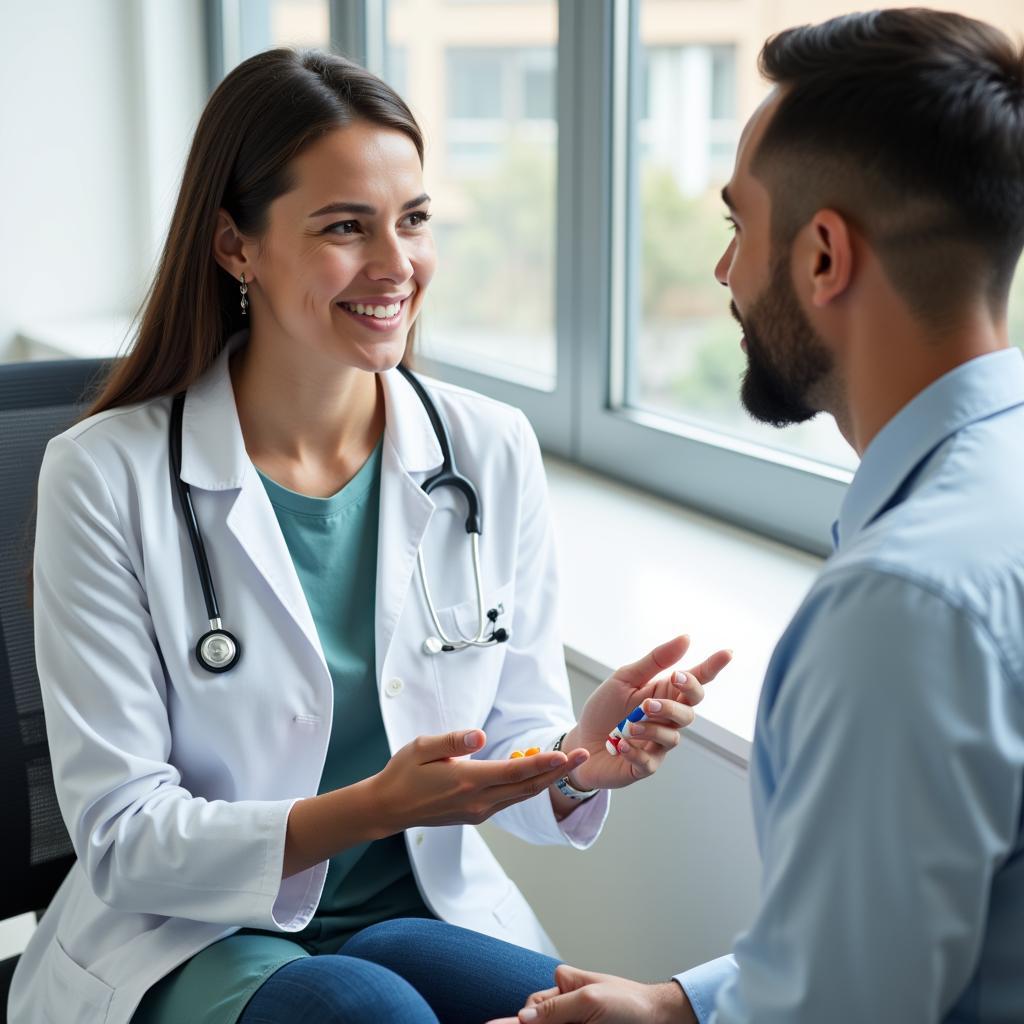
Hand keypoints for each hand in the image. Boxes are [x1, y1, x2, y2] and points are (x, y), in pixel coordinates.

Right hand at [370, 729, 588, 833]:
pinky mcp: (477, 814)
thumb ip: (453, 741)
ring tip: (569, 764)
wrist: (389, 808)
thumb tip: (479, 737)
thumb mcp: (422, 748)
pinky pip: (510, 800)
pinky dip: (528, 787)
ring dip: (547, 780)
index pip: (514, 773)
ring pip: (522, 796)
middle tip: (583, 756)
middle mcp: (478, 801)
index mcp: (467, 782)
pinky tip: (537, 773)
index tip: (565, 755)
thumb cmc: (404, 773)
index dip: (543, 764)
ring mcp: (479, 811)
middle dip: (558, 772)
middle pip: (527, 787)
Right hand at [486, 964, 696, 1023]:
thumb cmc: (631, 1003)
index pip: (532, 1007)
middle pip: (537, 1020)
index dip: (517, 1020)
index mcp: (564, 987)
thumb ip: (557, 1007)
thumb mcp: (592, 1000)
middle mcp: (566, 1006)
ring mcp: (576, 1021)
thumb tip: (523, 1017)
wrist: (662, 1020)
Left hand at [565, 636, 731, 791]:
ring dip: (651, 728)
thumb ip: (655, 661)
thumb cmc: (605, 709)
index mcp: (664, 694)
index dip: (712, 667)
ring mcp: (658, 744)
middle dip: (673, 707)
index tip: (726, 653)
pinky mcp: (645, 765)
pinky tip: (620, 744)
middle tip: (649, 703)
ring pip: (672, 737)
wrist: (580, 741)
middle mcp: (667, 720)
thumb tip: (687, 638)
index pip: (695, 681)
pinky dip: (634, 751)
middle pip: (689, 712)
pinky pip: (650, 761)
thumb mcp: (625, 679)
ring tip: (628, 725)